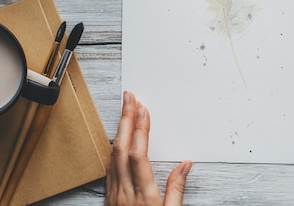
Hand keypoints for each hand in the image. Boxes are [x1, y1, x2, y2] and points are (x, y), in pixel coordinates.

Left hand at [105, 91, 192, 205]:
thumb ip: (177, 190)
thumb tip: (185, 164)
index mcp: (144, 198)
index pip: (138, 155)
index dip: (140, 129)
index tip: (143, 109)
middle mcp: (125, 195)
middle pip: (121, 150)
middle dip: (125, 120)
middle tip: (129, 98)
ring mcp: (114, 197)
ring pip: (111, 157)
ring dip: (118, 131)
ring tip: (125, 111)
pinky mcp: (108, 201)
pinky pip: (109, 169)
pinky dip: (114, 149)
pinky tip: (118, 140)